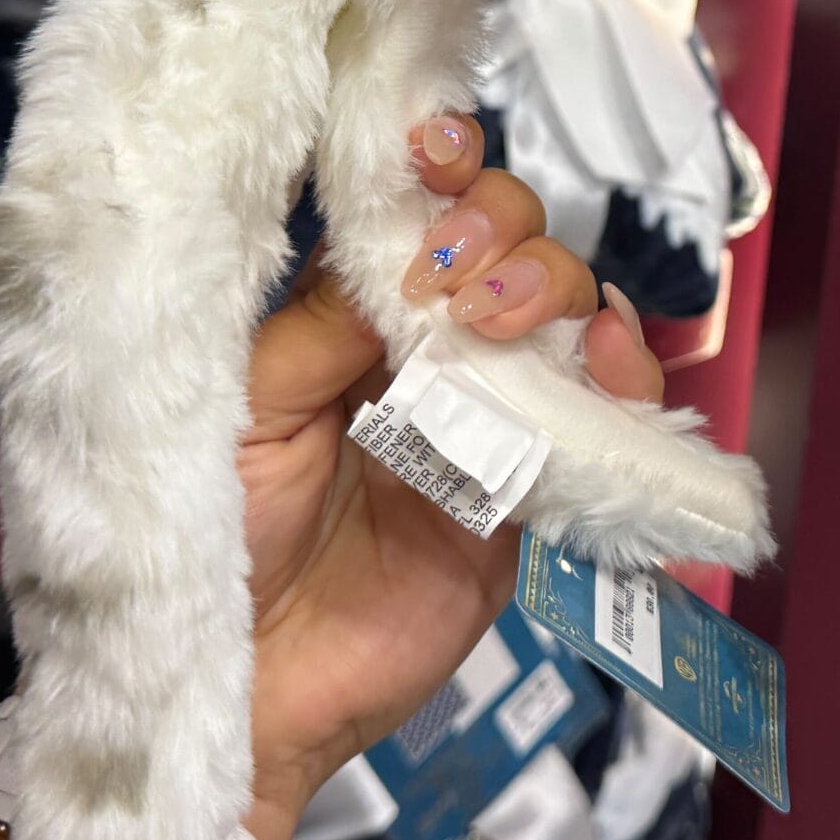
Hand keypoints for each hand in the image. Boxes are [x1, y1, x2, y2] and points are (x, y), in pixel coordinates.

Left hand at [233, 115, 665, 839]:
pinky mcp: (534, 496)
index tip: (433, 153)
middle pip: (510, 244)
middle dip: (500, 227)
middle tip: (455, 275)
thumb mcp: (247, 410)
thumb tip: (403, 245)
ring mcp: (493, 420)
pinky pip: (602, 425)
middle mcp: (434, 353)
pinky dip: (623, 378)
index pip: (422, 214)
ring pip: (567, 312)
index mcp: (356, 317)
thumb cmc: (215, 537)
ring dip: (555, 287)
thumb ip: (323, 328)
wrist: (242, 686)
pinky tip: (607, 355)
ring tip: (505, 316)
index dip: (443, 168)